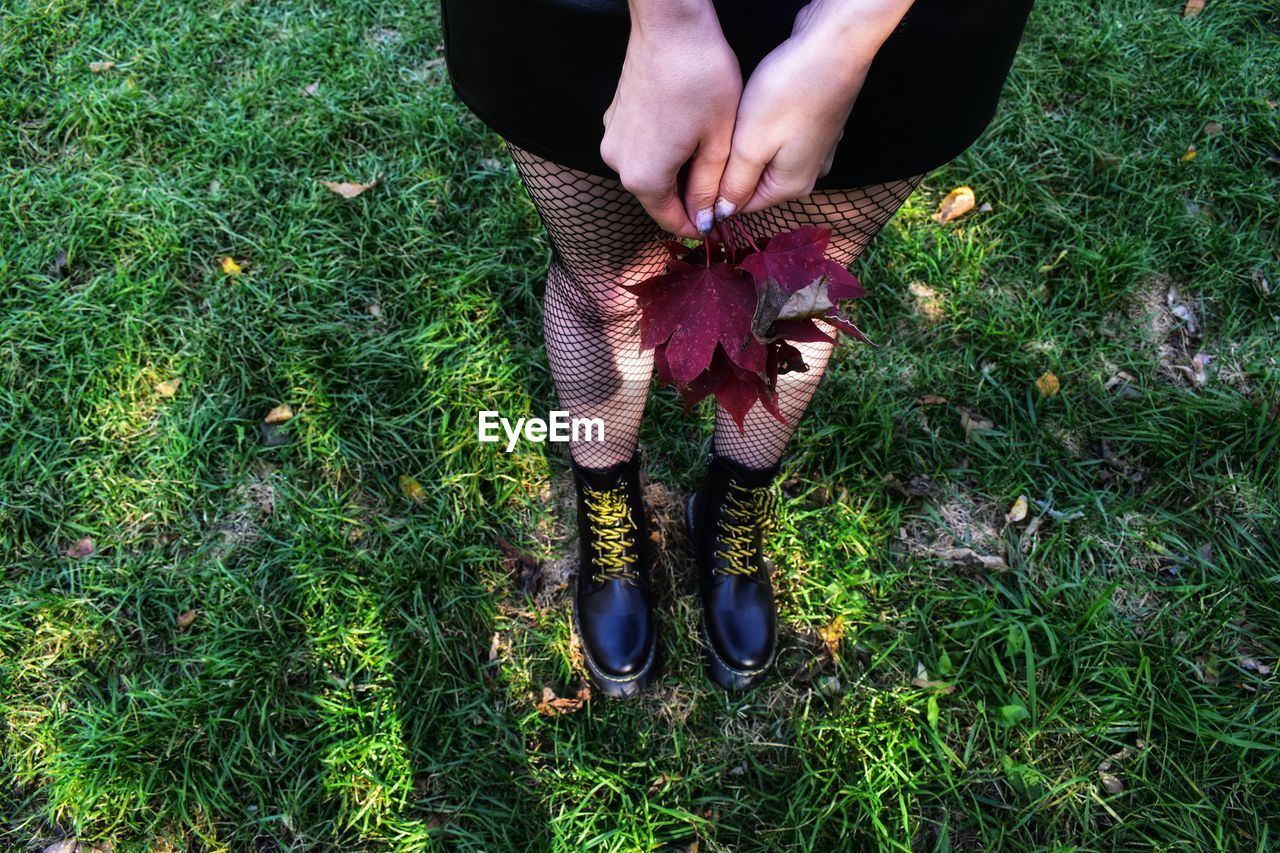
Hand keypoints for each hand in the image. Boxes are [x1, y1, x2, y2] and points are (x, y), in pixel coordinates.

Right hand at [601, 3, 741, 237]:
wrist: (670, 25)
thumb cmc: (700, 79)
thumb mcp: (717, 143)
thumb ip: (708, 188)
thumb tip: (704, 218)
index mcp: (644, 178)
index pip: (671, 220)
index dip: (697, 225)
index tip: (718, 221)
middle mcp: (619, 163)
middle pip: (657, 196)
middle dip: (687, 197)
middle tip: (720, 185)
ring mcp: (612, 138)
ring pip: (649, 171)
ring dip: (676, 171)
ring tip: (707, 154)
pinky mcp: (615, 117)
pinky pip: (641, 148)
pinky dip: (663, 150)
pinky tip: (688, 132)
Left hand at [714, 0, 912, 217]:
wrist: (836, 45)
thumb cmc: (790, 91)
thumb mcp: (750, 146)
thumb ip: (733, 185)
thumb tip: (720, 213)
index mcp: (791, 186)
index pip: (740, 205)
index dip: (714, 191)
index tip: (694, 165)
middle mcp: (808, 174)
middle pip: (754, 183)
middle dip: (731, 166)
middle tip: (713, 136)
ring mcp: (817, 149)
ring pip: (766, 158)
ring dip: (746, 145)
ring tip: (735, 120)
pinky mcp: (817, 126)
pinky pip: (782, 139)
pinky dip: (765, 129)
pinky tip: (759, 107)